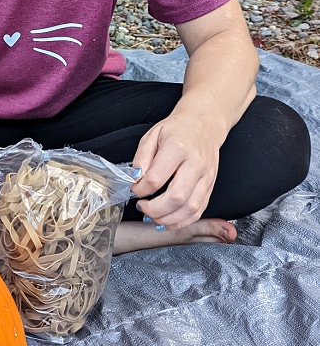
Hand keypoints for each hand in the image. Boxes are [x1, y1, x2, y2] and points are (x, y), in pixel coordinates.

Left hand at [130, 111, 220, 228]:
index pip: (156, 178)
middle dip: (155, 209)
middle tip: (142, 207)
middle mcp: (195, 164)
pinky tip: (169, 220)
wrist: (204, 124)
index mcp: (177, 148)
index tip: (135, 189)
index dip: (140, 189)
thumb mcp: (152, 135)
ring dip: (169, 219)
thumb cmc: (177, 129)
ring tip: (153, 217)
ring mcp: (206, 177)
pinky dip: (183, 221)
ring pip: (190, 208)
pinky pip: (199, 210)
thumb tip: (136, 179)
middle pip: (176, 197)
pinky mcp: (210, 186)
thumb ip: (142, 158)